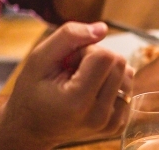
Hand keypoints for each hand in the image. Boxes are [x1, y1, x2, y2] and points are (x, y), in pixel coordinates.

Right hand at [0, 22, 131, 148]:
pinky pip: (127, 87)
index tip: (68, 63)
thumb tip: (102, 28)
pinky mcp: (118, 125)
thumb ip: (68, 37)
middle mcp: (100, 116)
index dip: (85, 50)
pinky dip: (110, 83)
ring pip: (127, 73)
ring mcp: (111, 124)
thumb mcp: (39, 59)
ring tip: (80, 82)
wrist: (31, 129)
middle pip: (119, 63)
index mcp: (78, 102)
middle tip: (72, 72)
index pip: (104, 56)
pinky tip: (90, 91)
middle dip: (96, 58)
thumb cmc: (31, 93)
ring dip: (105, 70)